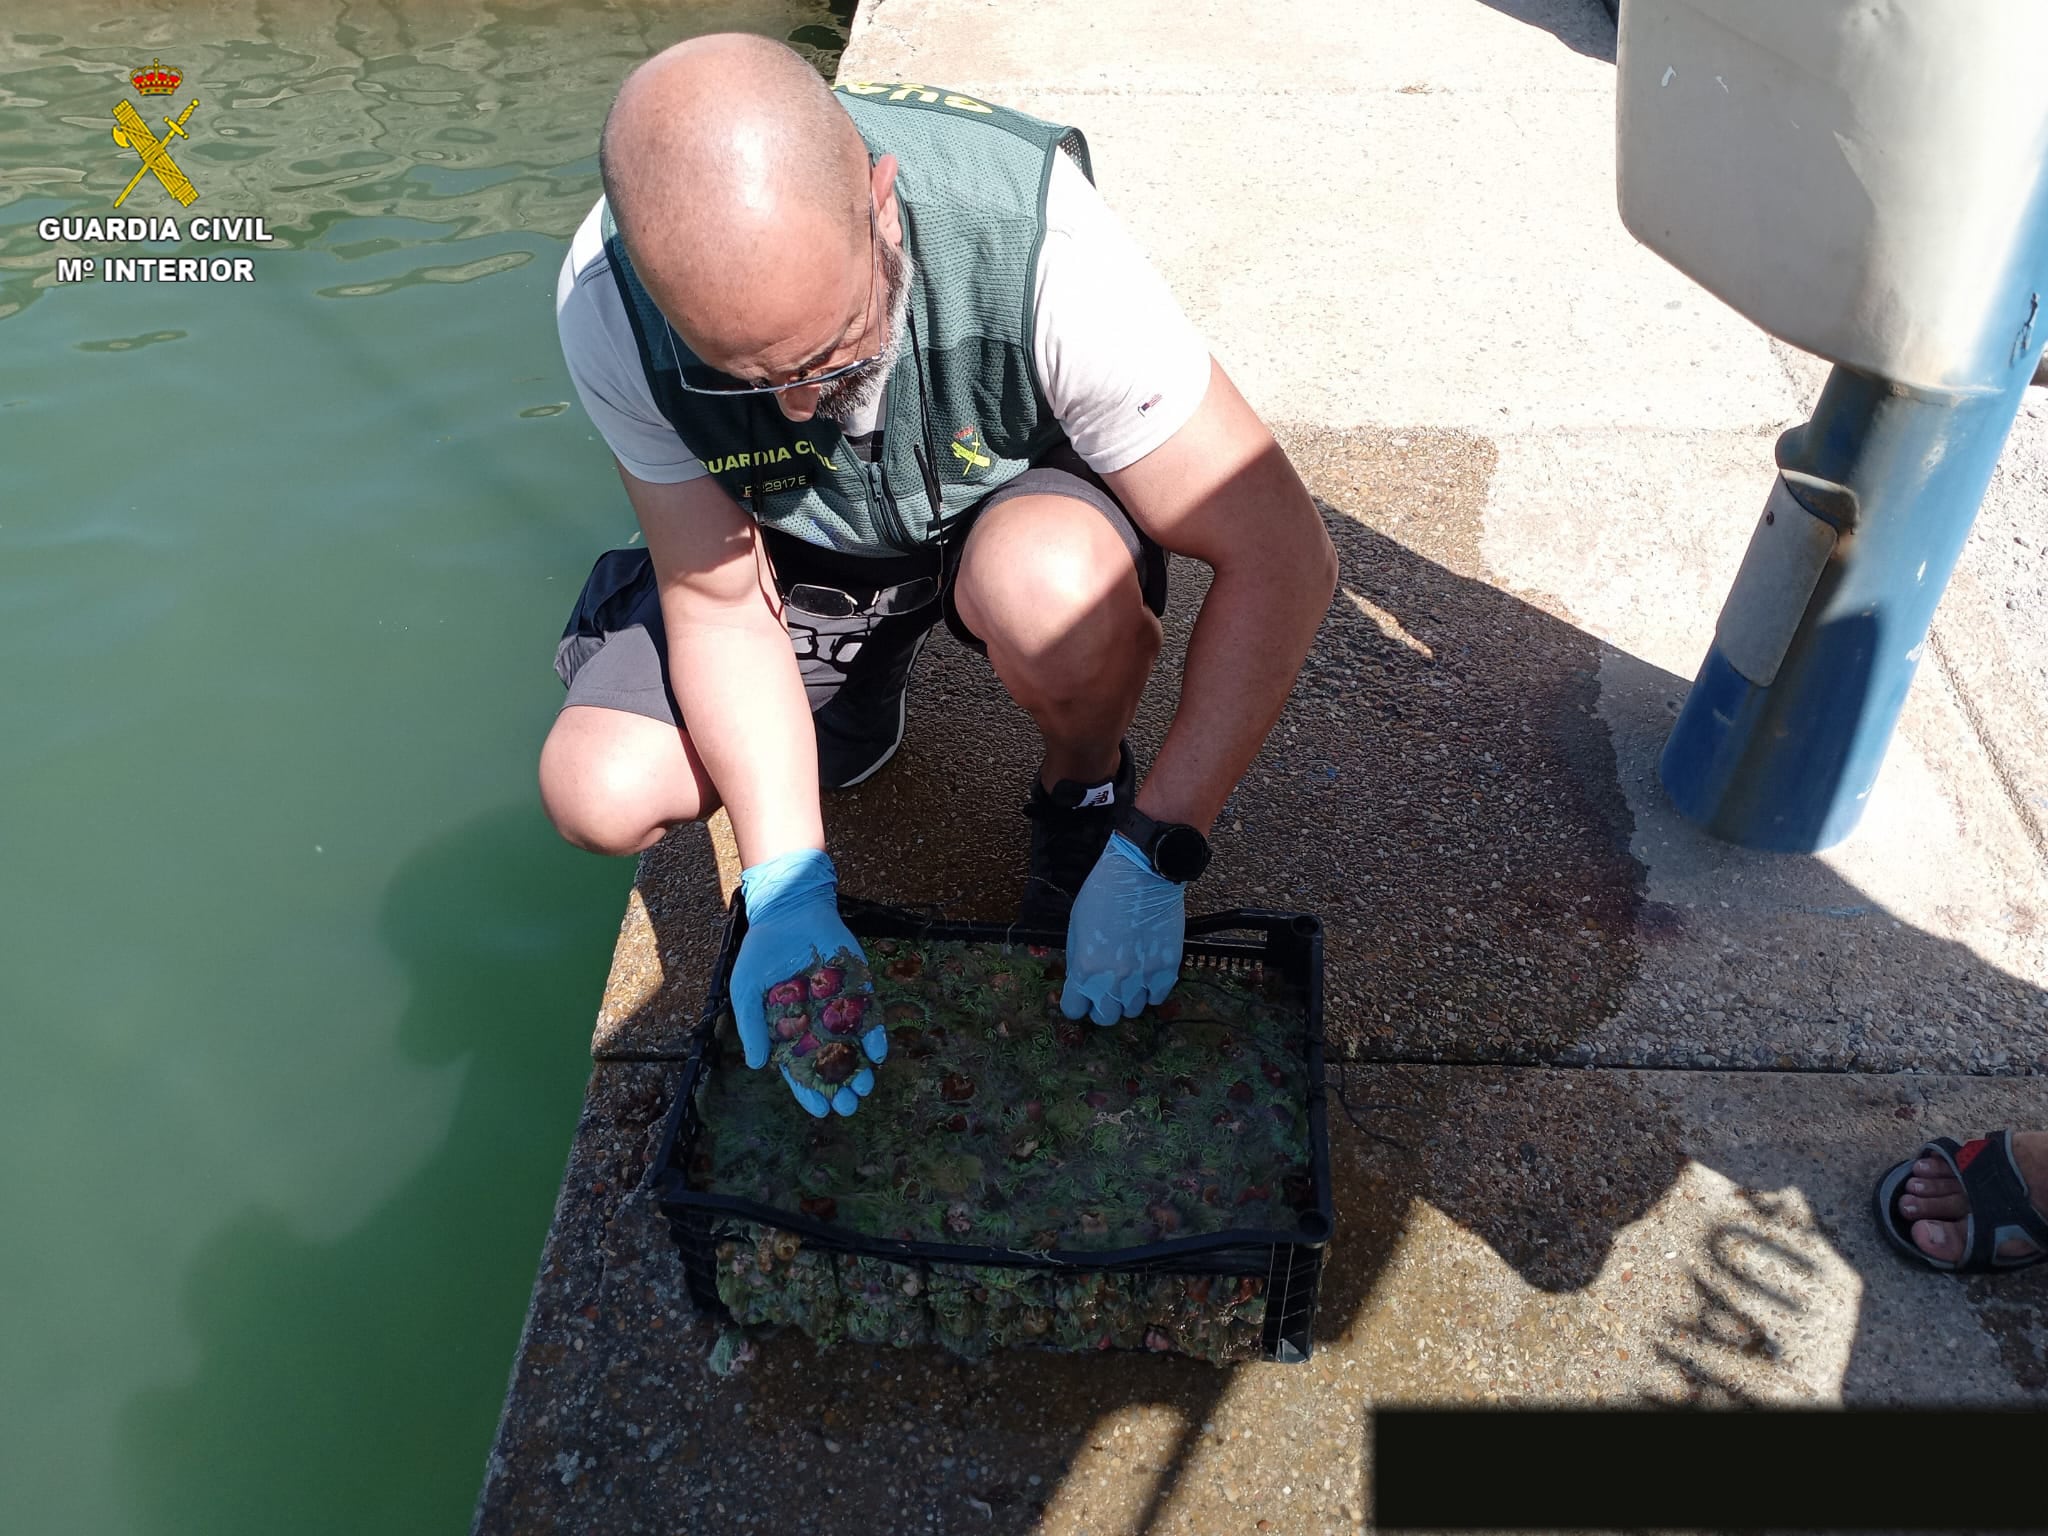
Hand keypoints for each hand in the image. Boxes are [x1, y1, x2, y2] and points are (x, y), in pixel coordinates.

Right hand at [732, 849, 886, 1115]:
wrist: (789, 908)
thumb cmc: (762, 949)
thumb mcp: (746, 988)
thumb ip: (751, 1026)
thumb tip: (758, 1067)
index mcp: (789, 1026)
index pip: (801, 1067)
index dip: (810, 1090)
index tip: (821, 1112)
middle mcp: (817, 1020)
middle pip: (831, 1061)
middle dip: (840, 1085)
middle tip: (849, 1107)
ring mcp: (840, 1004)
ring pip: (853, 1043)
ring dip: (861, 1066)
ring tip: (865, 1088)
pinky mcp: (859, 985)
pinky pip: (870, 1013)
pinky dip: (875, 1033)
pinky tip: (878, 1054)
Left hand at [1059, 832, 1185, 1025]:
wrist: (1142, 874)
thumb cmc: (1103, 894)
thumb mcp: (1076, 928)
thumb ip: (1077, 961)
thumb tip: (1080, 982)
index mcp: (1085, 970)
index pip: (1074, 1010)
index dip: (1077, 1003)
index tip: (1081, 997)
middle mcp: (1113, 981)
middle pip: (1106, 1018)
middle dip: (1102, 1006)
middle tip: (1106, 990)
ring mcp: (1143, 978)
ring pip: (1133, 1011)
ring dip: (1128, 999)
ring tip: (1129, 978)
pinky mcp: (1167, 970)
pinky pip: (1157, 997)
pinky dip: (1151, 990)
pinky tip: (1147, 973)